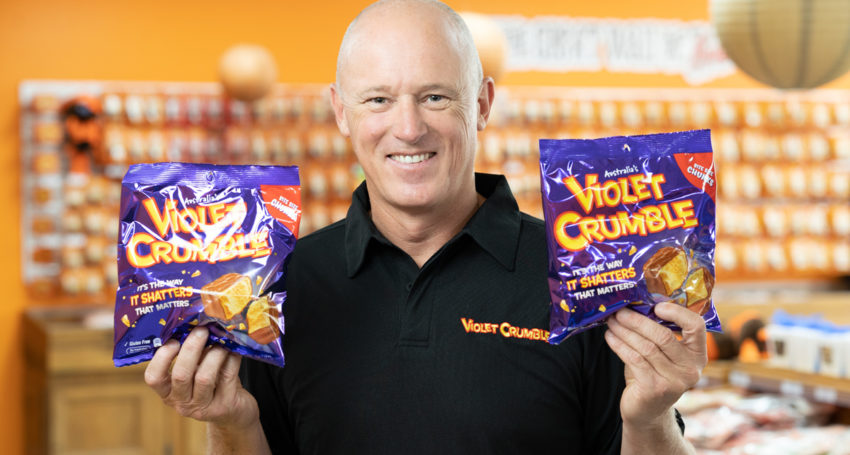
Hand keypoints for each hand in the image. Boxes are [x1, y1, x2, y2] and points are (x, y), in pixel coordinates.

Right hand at [144, 326, 259, 428]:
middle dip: (191, 349)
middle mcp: (182, 403)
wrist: (235, 411)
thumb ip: (190, 355)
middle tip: (201, 330)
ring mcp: (203, 407)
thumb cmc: (212, 384)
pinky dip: (231, 359)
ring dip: (213, 354)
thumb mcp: (195, 372)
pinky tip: (234, 349)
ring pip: (204, 377)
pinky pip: (227, 376)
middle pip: (181, 376)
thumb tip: (194, 324)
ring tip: (221, 340)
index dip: (162, 357)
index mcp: (168, 392)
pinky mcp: (225, 406)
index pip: (153, 378)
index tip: (173, 340)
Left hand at [604, 303, 706, 428]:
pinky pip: (634, 359)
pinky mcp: (654, 389)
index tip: (656, 306)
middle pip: (663, 335)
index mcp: (698, 355)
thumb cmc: (653, 374)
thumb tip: (635, 305)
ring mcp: (674, 381)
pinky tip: (610, 337)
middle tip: (620, 311)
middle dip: (638, 320)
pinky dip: (619, 345)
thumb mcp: (663, 355)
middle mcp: (691, 369)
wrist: (647, 411)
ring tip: (611, 322)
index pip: (696, 326)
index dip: (677, 313)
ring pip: (646, 347)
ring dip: (624, 331)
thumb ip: (657, 333)